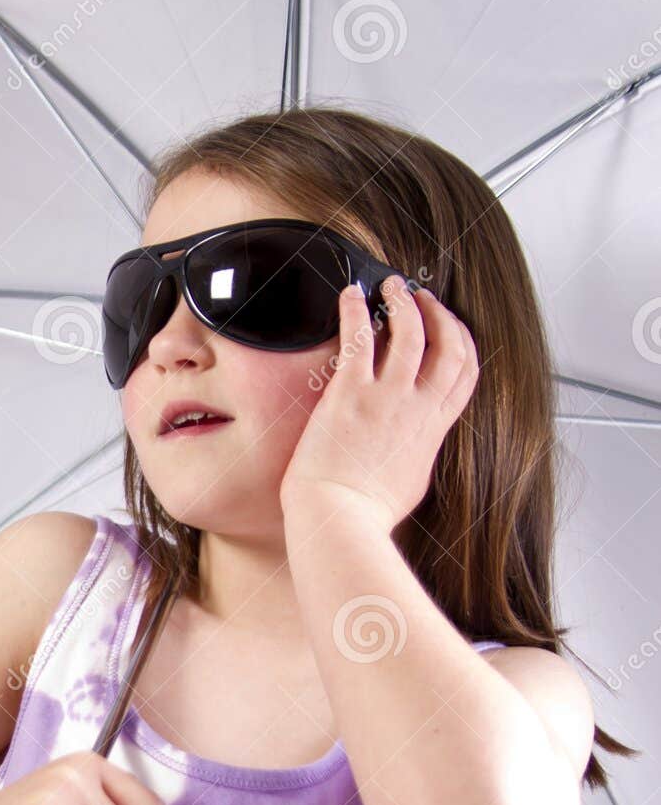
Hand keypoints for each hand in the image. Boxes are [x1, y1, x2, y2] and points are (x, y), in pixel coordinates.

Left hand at [278, 276, 478, 534]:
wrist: (338, 517)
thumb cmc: (366, 509)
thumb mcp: (413, 479)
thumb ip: (419, 451)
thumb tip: (417, 443)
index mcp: (434, 428)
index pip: (466, 373)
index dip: (462, 341)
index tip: (449, 326)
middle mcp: (418, 408)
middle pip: (449, 346)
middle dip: (440, 315)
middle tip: (422, 298)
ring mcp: (386, 399)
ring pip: (411, 333)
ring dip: (404, 302)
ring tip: (394, 286)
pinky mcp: (350, 394)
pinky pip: (360, 338)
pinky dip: (357, 310)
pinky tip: (351, 294)